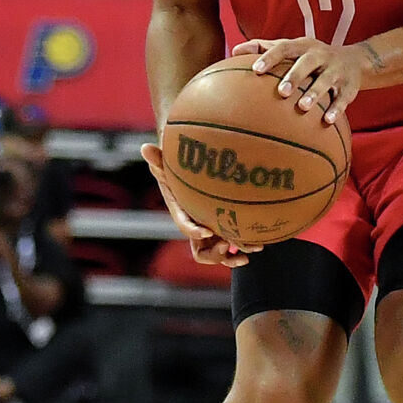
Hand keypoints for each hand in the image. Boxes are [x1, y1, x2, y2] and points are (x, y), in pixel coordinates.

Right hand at [141, 141, 258, 267]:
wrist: (195, 178)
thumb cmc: (182, 170)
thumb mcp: (170, 164)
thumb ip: (159, 159)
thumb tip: (143, 147)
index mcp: (183, 215)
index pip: (185, 226)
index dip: (195, 230)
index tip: (208, 230)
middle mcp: (197, 229)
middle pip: (202, 252)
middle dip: (214, 253)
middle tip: (226, 245)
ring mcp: (211, 234)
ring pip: (220, 253)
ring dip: (233, 255)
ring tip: (249, 251)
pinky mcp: (225, 232)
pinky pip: (234, 247)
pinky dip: (244, 248)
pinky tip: (259, 245)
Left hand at [232, 38, 370, 124]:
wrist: (355, 61)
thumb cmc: (311, 57)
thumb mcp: (293, 49)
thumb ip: (264, 48)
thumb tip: (234, 50)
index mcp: (303, 46)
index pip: (284, 47)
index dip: (270, 57)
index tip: (256, 70)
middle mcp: (321, 55)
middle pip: (307, 63)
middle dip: (295, 76)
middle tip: (281, 92)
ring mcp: (337, 70)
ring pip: (327, 80)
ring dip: (315, 93)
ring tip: (303, 107)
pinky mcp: (349, 86)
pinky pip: (343, 98)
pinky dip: (336, 109)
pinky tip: (327, 121)